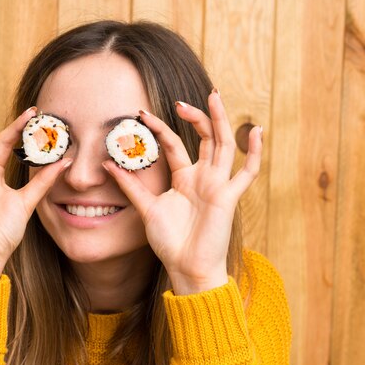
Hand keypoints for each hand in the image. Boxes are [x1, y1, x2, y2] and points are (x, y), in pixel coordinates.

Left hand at [103, 91, 261, 293]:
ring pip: (224, 146)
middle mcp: (203, 177)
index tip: (142, 113)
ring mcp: (218, 185)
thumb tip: (108, 165)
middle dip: (195, 117)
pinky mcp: (229, 198)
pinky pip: (247, 173)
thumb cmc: (170, 241)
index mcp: (184, 178)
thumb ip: (130, 186)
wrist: (187, 268)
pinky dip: (254, 153)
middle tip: (179, 101)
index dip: (160, 128)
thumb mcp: (146, 208)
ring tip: (214, 96)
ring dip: (220, 121)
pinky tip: (256, 131)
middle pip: (204, 138)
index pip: (174, 144)